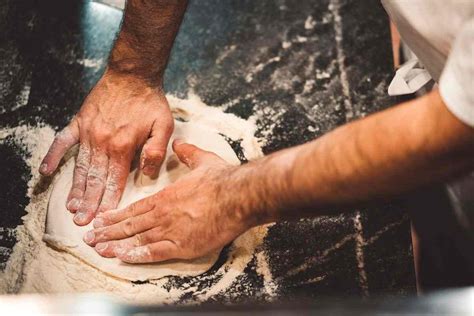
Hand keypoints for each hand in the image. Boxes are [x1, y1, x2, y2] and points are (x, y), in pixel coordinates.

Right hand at [40, 70, 173, 225]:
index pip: (115, 180)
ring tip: (70, 207)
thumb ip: (156, 150)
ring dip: (75, 188)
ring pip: (80, 166)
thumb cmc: (150, 102)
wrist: (133, 75)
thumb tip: (147, 173)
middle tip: (82, 221)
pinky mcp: (79, 122)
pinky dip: (53, 156)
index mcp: (124, 145)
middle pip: (95, 178)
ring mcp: (88, 132)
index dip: (109, 200)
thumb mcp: (164, 125)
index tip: (104, 218)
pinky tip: (46, 172)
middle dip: (89, 202)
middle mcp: (103, 142)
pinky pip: (62, 142)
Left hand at [82, 140, 252, 262]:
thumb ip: (188, 153)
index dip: (116, 215)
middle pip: (130, 225)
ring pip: (137, 239)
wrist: (238, 196)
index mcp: (166, 196)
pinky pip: (154, 253)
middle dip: (108, 232)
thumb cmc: (222, 179)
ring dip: (116, 245)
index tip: (101, 219)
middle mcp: (163, 214)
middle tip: (90, 238)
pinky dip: (137, 255)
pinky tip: (123, 258)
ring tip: (98, 249)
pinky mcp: (183, 246)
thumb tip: (179, 143)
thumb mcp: (203, 160)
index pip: (134, 208)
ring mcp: (171, 230)